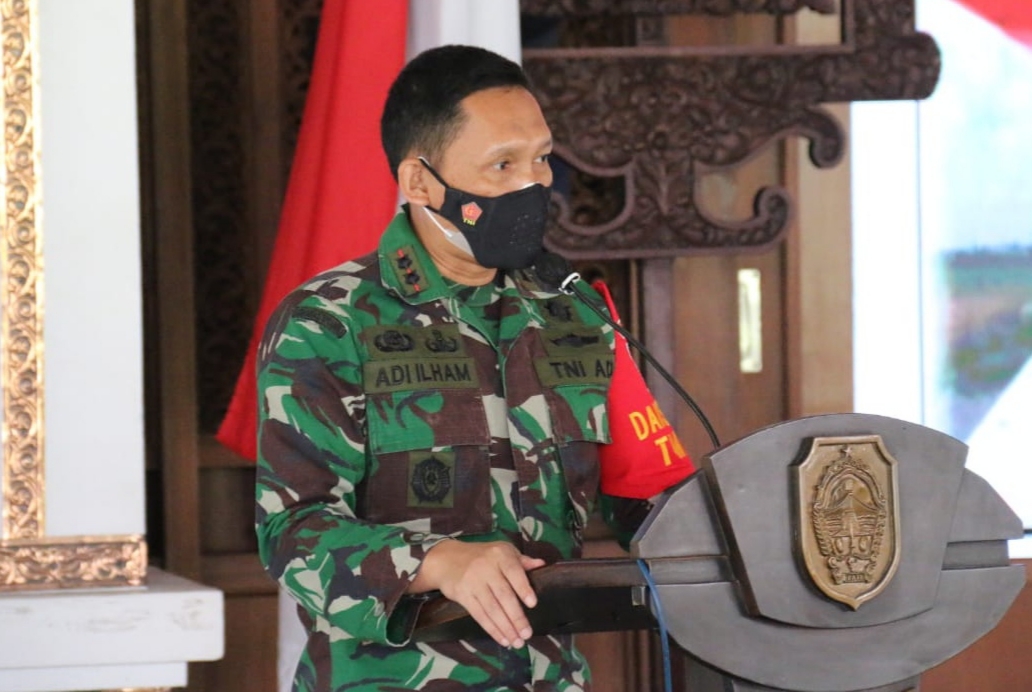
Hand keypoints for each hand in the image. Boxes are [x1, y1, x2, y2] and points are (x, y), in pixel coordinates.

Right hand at [408, 539, 544, 647]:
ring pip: (492, 608)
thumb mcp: (502, 551)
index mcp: (500, 555)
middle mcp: (486, 568)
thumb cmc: (481, 556)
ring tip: (517, 642)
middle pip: (504, 595)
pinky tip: (502, 639)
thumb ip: (522, 560)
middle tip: (527, 634)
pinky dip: (492, 629)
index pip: (514, 572)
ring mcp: (473, 582)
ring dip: (505, 627)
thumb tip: (542, 565)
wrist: (446, 559)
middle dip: (516, 617)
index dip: (523, 588)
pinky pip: (479, 615)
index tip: (532, 604)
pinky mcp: (463, 595)